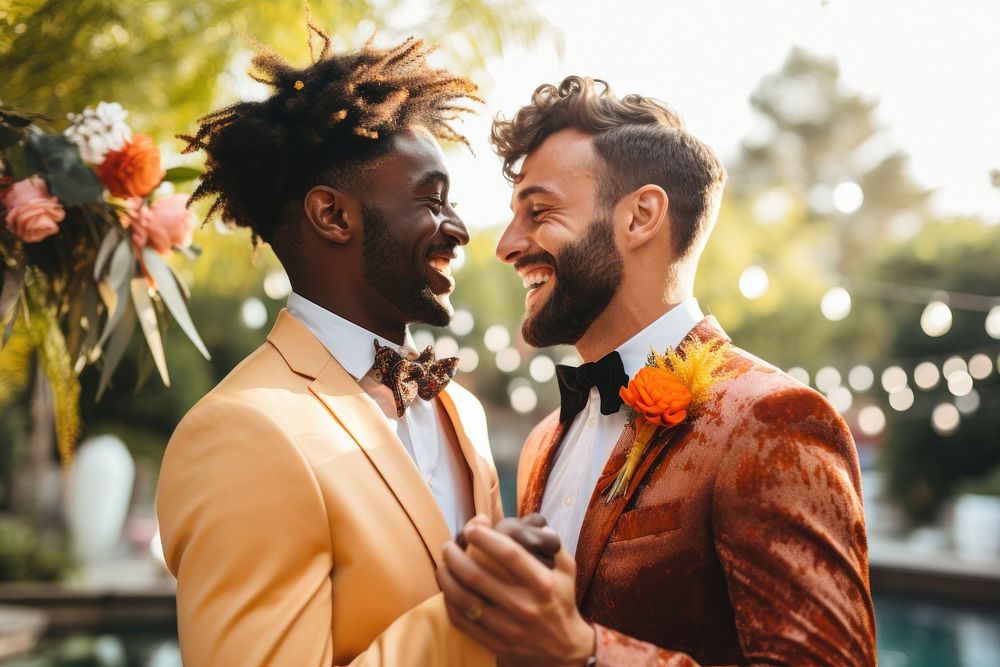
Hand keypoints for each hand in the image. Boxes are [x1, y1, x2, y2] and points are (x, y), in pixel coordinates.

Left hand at [437, 523, 594, 666]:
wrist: (565, 650)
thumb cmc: (562, 601)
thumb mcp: (566, 569)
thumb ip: (550, 543)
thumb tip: (528, 521)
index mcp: (542, 584)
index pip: (508, 554)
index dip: (485, 537)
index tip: (472, 527)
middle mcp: (524, 606)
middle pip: (477, 576)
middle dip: (456, 556)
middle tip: (448, 545)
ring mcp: (508, 628)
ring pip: (464, 600)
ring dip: (447, 578)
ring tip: (443, 564)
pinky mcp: (495, 643)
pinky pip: (462, 621)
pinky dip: (449, 602)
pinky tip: (447, 588)